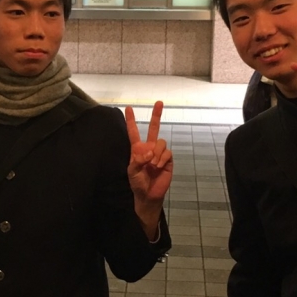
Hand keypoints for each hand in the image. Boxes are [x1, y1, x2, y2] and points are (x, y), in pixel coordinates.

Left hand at [126, 102, 172, 234]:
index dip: (131, 120)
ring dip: (156, 153)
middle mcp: (150, 148)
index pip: (134, 131)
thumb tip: (149, 152)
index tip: (128, 108)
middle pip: (154, 128)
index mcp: (138, 149)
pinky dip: (162, 159)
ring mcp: (159, 153)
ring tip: (152, 165)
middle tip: (159, 102)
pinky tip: (158, 167)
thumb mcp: (132, 171)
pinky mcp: (168, 160)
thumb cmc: (137, 182)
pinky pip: (167, 153)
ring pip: (161, 142)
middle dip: (156, 115)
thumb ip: (137, 160)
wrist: (149, 194)